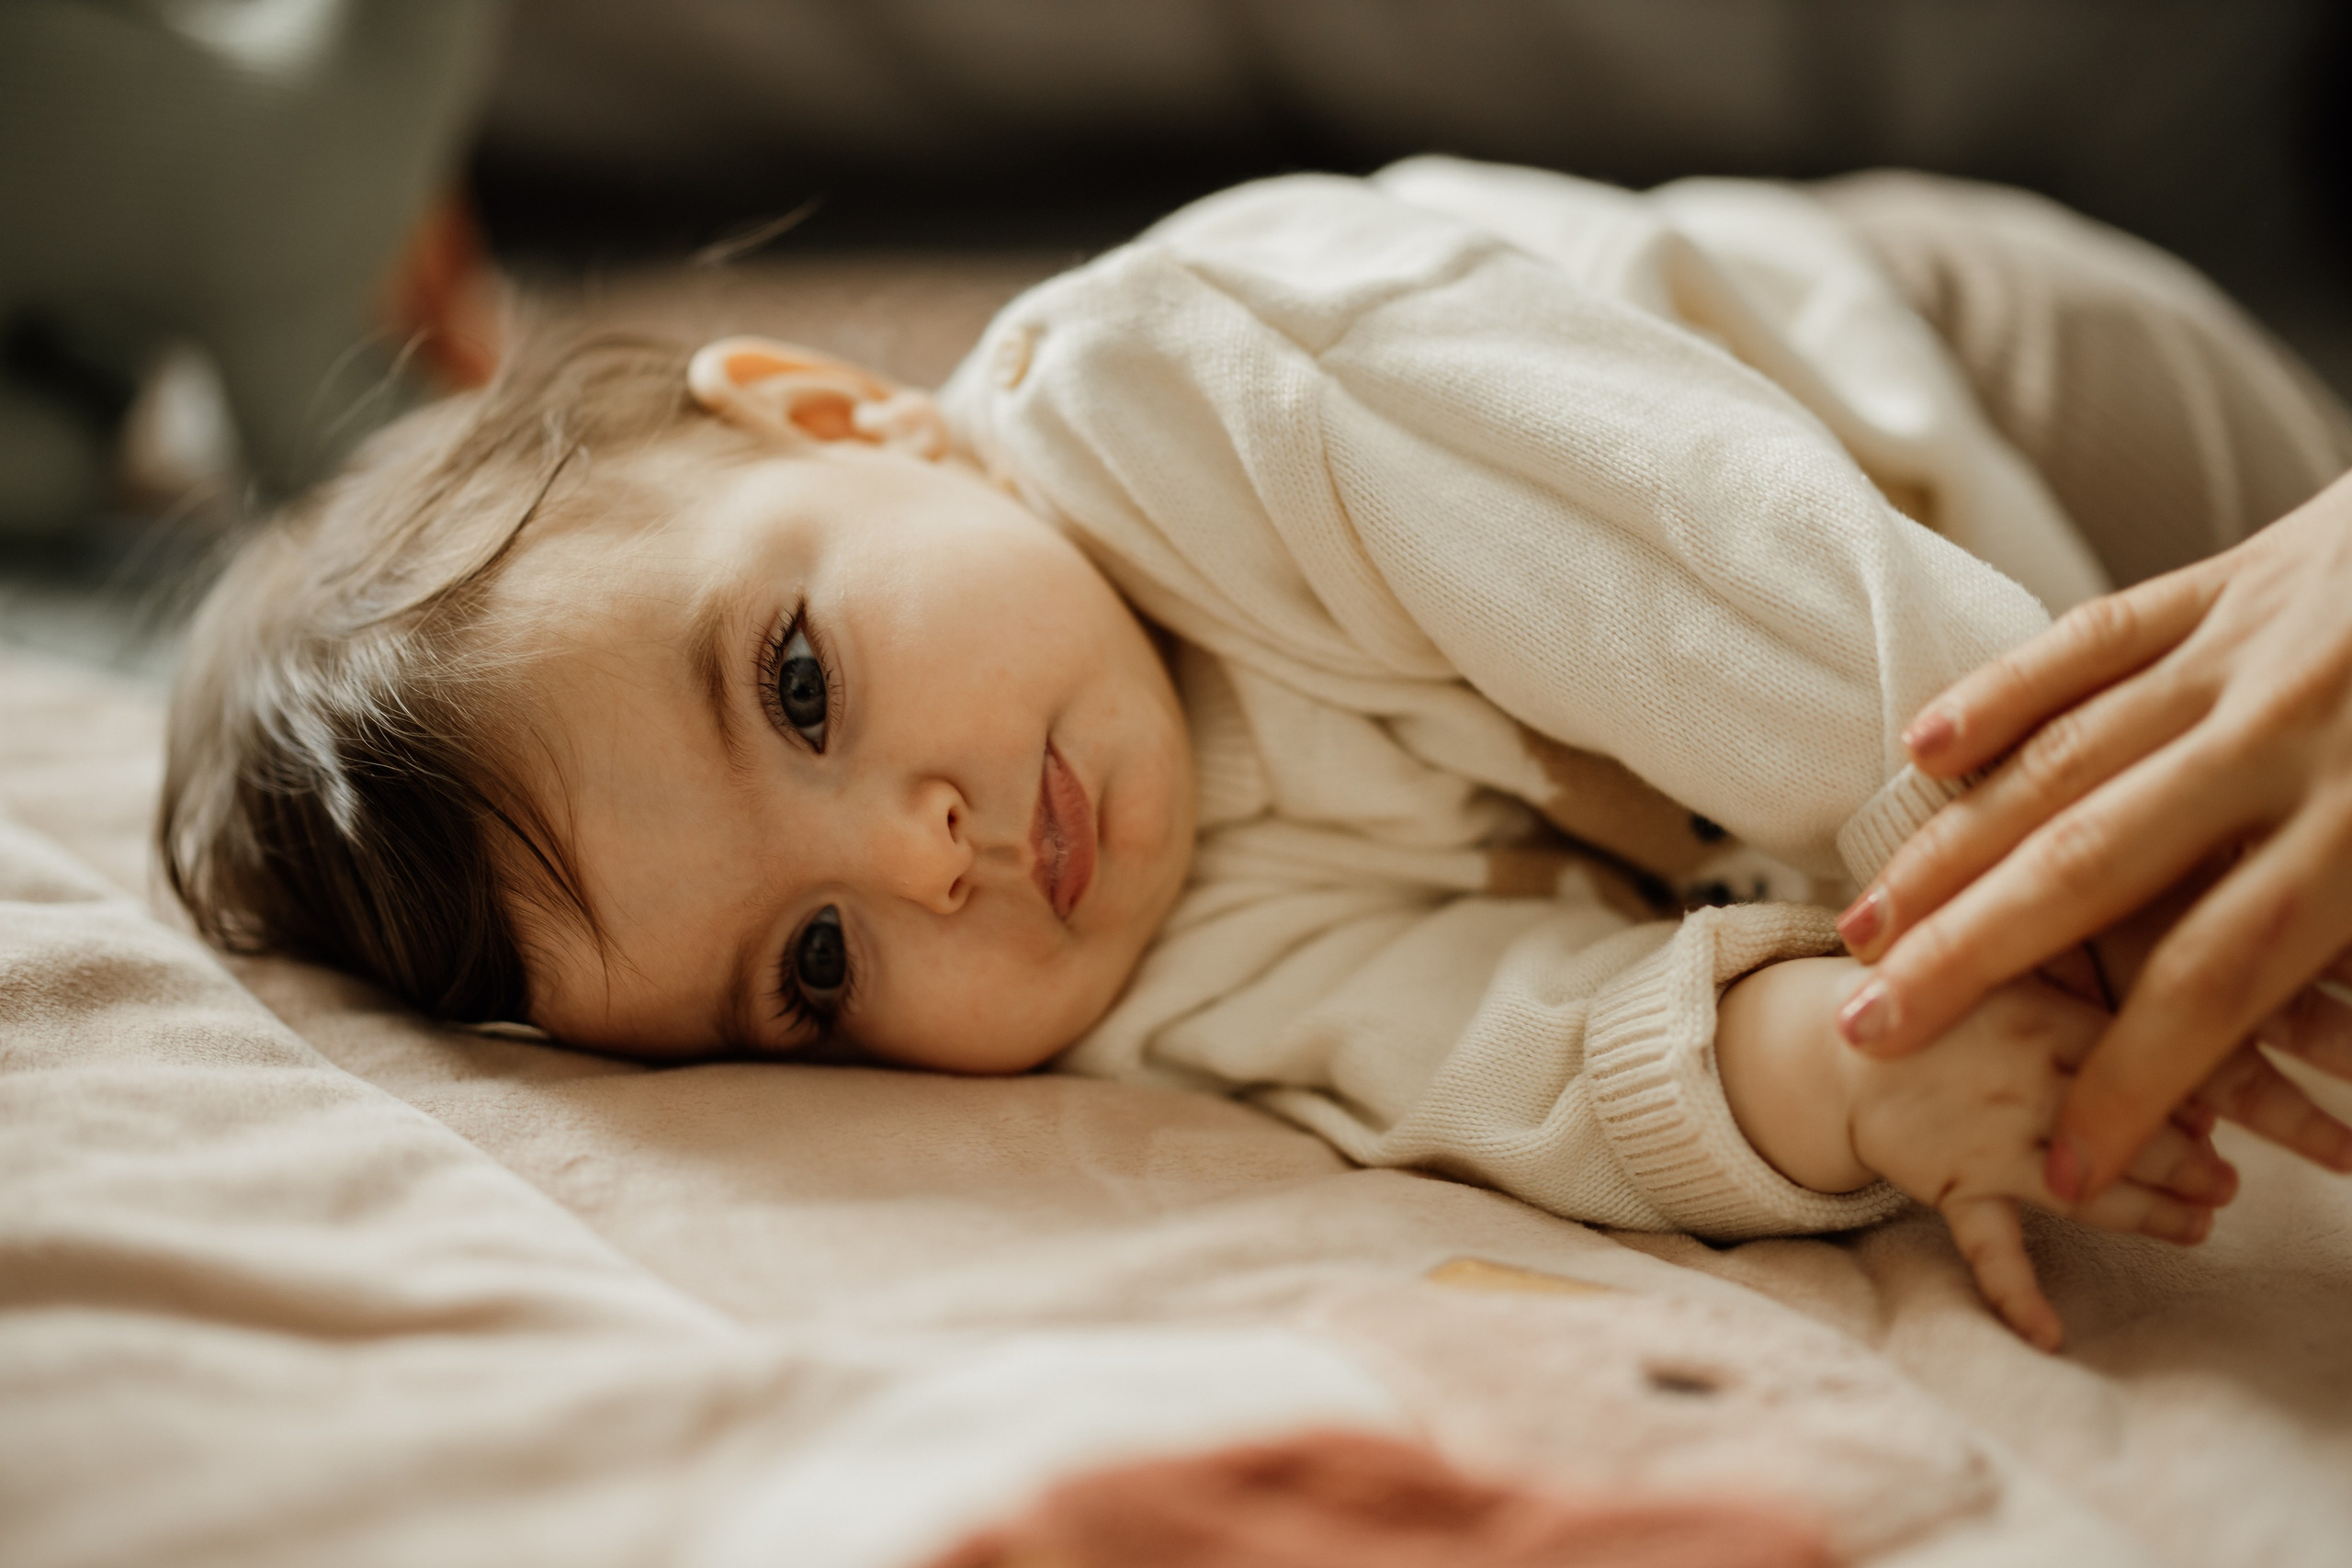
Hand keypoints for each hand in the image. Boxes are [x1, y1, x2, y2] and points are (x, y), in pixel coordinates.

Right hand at [1718, 958, 2235, 1350]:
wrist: (1839, 1047)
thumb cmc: (1950, 1010)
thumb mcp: (2012, 975)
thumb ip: (2088, 1002)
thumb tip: (2172, 1070)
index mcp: (2036, 1016)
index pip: (2132, 1057)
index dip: (2185, 1091)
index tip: (2216, 1118)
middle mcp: (2014, 1080)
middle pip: (2125, 1127)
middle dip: (2188, 1162)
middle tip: (2227, 1182)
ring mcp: (1982, 1139)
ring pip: (2085, 1189)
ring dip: (2151, 1215)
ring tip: (2197, 1228)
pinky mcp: (1951, 1184)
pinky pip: (1987, 1246)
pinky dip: (2015, 1294)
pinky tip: (2049, 1336)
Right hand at [1832, 469, 2351, 1200]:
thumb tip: (2331, 1040)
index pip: (2220, 977)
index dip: (2137, 1082)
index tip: (2070, 1166)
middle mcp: (2284, 736)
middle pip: (2094, 867)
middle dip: (1969, 960)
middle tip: (1874, 1032)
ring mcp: (2244, 650)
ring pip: (2066, 760)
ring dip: (1951, 848)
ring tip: (1871, 924)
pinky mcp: (2226, 581)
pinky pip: (2091, 639)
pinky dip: (2001, 696)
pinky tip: (1925, 752)